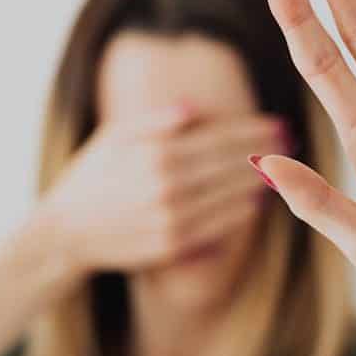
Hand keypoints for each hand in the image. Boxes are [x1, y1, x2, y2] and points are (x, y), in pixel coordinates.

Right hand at [39, 105, 289, 274]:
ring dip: (260, 182)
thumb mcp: (113, 137)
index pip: (217, 137)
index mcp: (155, 153)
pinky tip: (255, 203)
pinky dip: (239, 213)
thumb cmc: (90, 178)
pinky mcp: (172, 246)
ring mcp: (172, 218)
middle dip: (265, 152)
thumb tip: (195, 109)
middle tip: (291, 143)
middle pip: (230, 165)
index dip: (252, 130)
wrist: (64, 234)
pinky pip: (217, 227)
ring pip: (230, 196)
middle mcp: (167, 186)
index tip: (277, 122)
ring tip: (283, 170)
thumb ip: (155, 121)